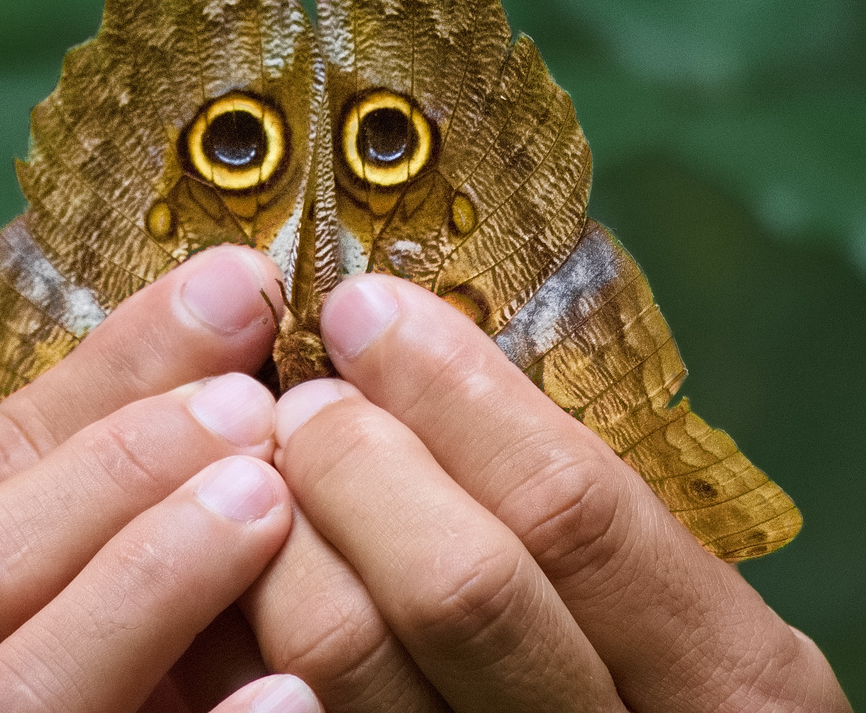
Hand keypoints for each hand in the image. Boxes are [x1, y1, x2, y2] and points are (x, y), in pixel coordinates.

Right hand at [0, 247, 317, 712]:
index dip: (119, 375)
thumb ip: (142, 425)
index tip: (239, 299)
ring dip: (152, 573)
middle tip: (254, 411)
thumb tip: (235, 287)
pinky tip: (289, 688)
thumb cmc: (112, 620)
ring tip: (266, 501)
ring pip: (23, 682)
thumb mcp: (99, 518)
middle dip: (122, 467)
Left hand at [249, 273, 850, 712]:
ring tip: (271, 462)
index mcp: (728, 678)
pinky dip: (255, 616)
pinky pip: (296, 704)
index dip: (454, 392)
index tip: (368, 310)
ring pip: (346, 659)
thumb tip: (418, 344)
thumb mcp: (679, 602)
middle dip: (357, 455)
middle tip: (308, 394)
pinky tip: (255, 559)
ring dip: (287, 527)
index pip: (571, 509)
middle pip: (454, 586)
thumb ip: (582, 505)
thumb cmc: (665, 679)